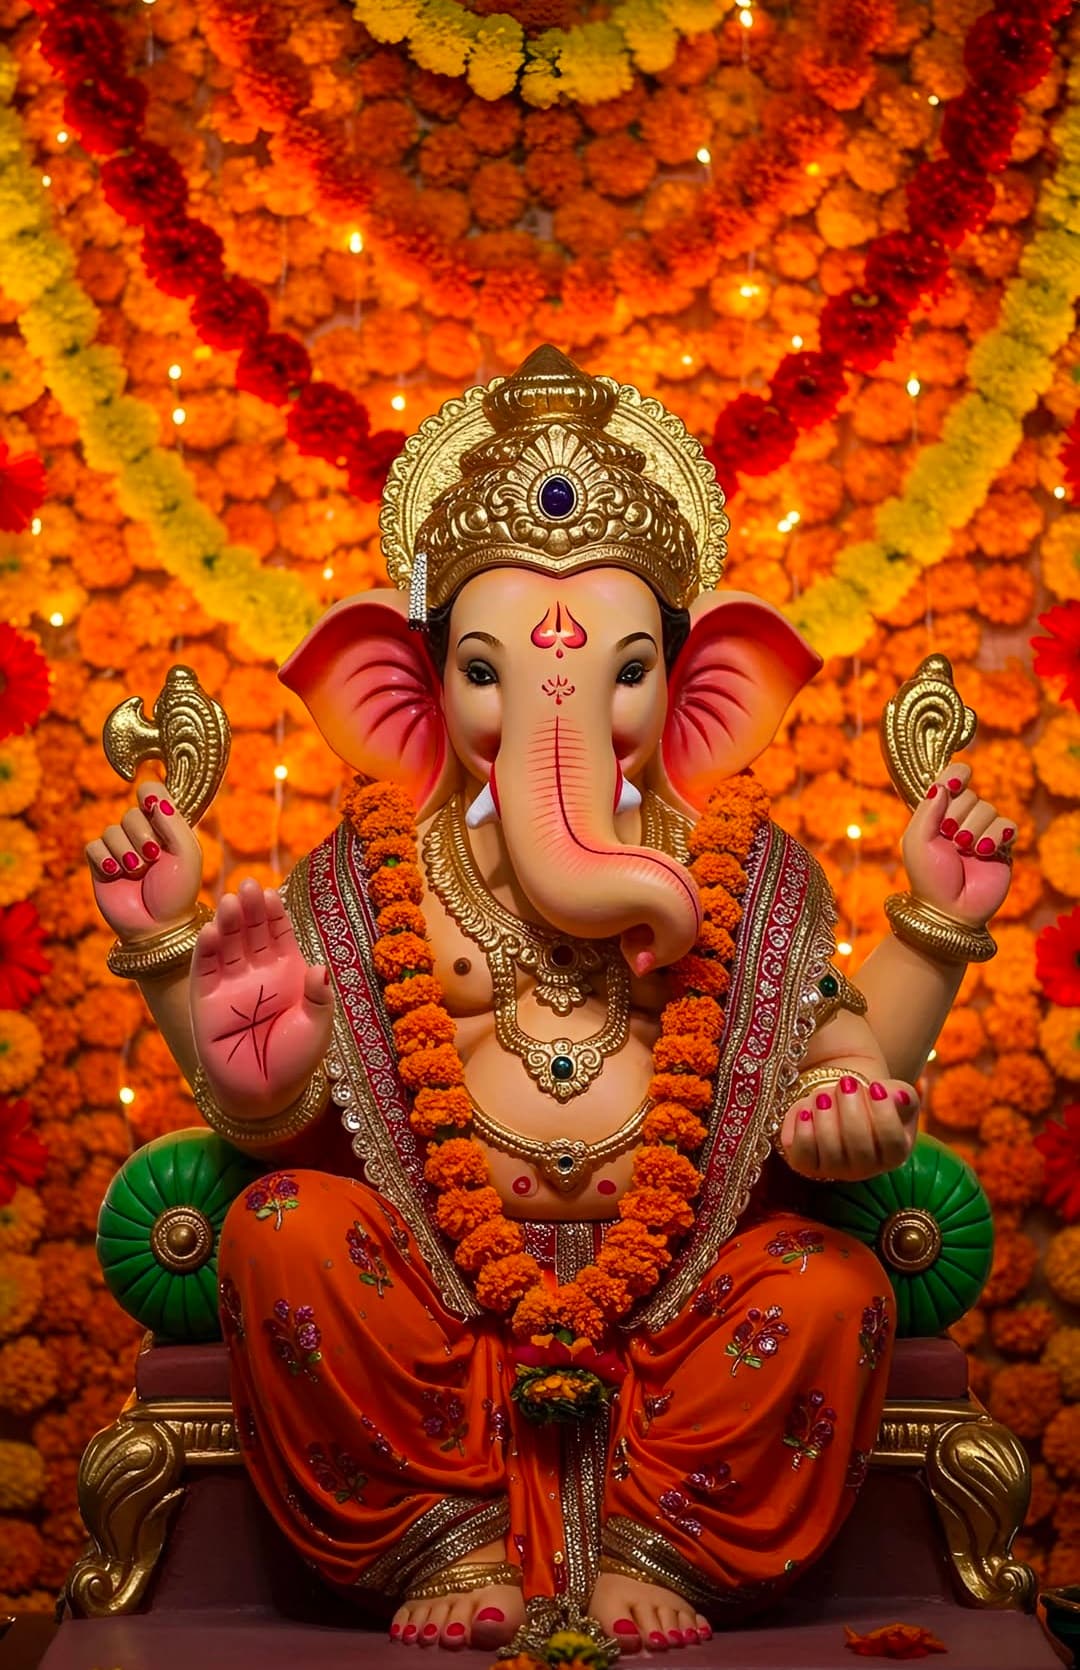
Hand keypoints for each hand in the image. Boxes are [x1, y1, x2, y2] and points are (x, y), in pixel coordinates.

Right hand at [86, 784, 201, 941]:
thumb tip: (151, 794)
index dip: (149, 794)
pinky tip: (117, 875)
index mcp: (167, 826)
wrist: (158, 926)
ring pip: (111, 830)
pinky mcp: (100, 864)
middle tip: (153, 857)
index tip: (152, 805)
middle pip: (131, 812)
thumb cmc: (178, 892)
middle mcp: (142, 833)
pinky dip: (106, 860)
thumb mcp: (186, 854)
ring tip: (138, 872)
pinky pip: (94, 847)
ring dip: (126, 852)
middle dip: (142, 835)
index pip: (152, 791)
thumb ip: (172, 821)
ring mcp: (120, 848)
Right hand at [190, 878, 333, 1120]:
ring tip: (230, 903)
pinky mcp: (206, 1000)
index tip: (272, 894)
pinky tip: (212, 932)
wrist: (265, 1094)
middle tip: (247, 886)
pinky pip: (205, 970)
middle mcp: (258, 972)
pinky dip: (207, 951)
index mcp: (287, 971)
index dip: (274, 913)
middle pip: (252, 932)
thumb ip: (319, 997)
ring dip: (228, 923)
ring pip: (228, 945)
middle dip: (250, 909)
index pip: (279, 932)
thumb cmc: (296, 1060)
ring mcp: (230, 984)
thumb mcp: (317, 1027)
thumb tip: (320, 967)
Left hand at [776, 1073, 918, 1182]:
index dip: (884, 1113)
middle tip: (846, 1084)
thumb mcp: (894, 1093)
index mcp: (894, 1154)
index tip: (875, 1086)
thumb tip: (898, 1097)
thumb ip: (904, 1096)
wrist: (841, 1101)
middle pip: (859, 1145)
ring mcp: (834, 1169)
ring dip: (825, 1116)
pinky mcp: (806, 1164)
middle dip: (851, 1109)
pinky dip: (803, 1129)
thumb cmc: (871, 1099)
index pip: (892, 1141)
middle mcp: (865, 1168)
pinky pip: (803, 1153)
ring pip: (830, 1149)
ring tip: (824, 1095)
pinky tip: (806, 1110)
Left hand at [900, 764, 1013, 928]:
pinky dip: (994, 837)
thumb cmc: (928, 877)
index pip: (951, 779)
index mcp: (937, 813)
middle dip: (957, 816)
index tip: (955, 783)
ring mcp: (983, 831)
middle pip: (969, 794)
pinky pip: (1007, 825)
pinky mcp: (1002, 845)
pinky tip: (983, 853)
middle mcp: (961, 818)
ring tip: (964, 851)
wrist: (950, 910)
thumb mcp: (916, 841)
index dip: (955, 775)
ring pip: (988, 809)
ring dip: (973, 830)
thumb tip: (943, 784)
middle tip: (949, 838)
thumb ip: (928, 809)